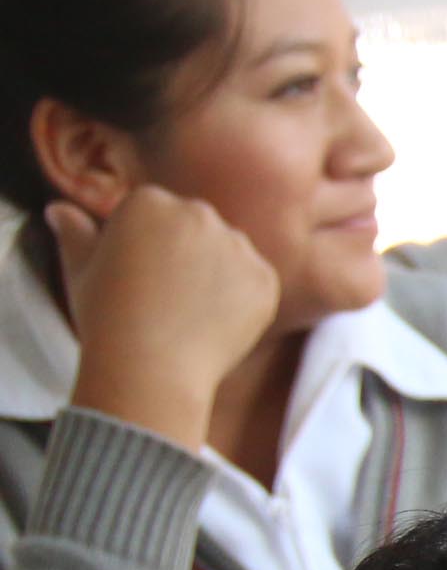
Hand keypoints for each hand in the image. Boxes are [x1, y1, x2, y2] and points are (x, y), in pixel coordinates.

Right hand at [45, 190, 284, 449]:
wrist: (149, 368)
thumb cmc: (108, 319)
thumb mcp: (80, 271)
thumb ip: (74, 233)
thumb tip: (58, 209)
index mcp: (149, 201)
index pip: (154, 211)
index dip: (143, 247)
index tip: (136, 277)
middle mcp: (198, 213)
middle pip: (195, 226)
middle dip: (183, 253)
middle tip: (164, 297)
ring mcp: (237, 245)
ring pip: (228, 251)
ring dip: (215, 272)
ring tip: (187, 312)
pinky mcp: (265, 278)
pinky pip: (255, 281)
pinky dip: (242, 299)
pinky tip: (214, 322)